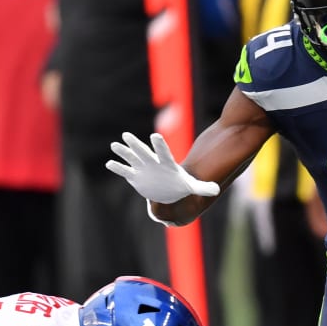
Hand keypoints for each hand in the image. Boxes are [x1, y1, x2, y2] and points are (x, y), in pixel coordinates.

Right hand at [106, 132, 220, 203]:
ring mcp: (143, 169)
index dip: (159, 145)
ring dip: (123, 153)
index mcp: (166, 164)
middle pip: (143, 152)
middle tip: (126, 135)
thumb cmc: (181, 184)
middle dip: (135, 144)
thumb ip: (203, 187)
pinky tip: (110, 163)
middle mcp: (153, 163)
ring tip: (114, 145)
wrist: (170, 189)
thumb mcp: (192, 187)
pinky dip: (118, 168)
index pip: (163, 153)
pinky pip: (125, 171)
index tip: (155, 136)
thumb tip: (216, 190)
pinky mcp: (136, 177)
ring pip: (132, 159)